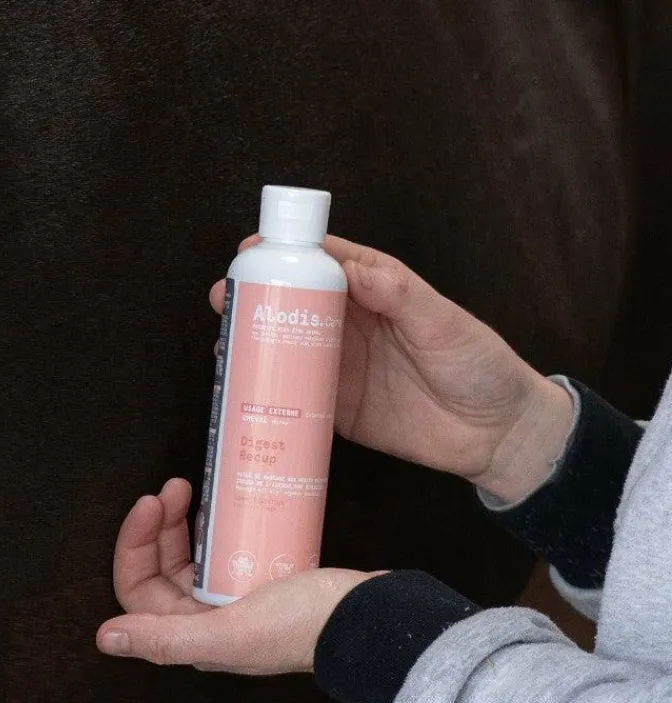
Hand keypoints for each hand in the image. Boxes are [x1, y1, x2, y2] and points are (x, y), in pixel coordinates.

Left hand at [96, 478, 373, 673]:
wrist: (367, 615)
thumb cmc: (303, 623)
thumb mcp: (232, 631)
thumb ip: (168, 639)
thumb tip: (105, 637)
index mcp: (194, 634)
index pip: (139, 589)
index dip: (135, 544)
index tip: (150, 502)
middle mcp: (207, 619)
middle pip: (162, 567)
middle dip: (158, 524)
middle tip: (173, 485)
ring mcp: (234, 597)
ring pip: (190, 555)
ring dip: (181, 521)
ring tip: (190, 487)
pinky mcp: (260, 578)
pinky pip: (222, 547)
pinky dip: (214, 524)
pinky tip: (221, 502)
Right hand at [211, 235, 572, 502]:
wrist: (496, 436)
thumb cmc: (479, 367)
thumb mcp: (445, 323)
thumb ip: (400, 295)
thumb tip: (353, 269)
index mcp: (378, 291)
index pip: (326, 262)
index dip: (288, 253)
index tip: (251, 251)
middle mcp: (354, 325)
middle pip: (295, 303)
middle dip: (257, 298)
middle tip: (223, 300)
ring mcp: (343, 368)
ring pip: (288, 348)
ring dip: (255, 344)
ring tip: (224, 344)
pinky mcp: (339, 409)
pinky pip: (298, 397)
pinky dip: (272, 392)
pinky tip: (245, 390)